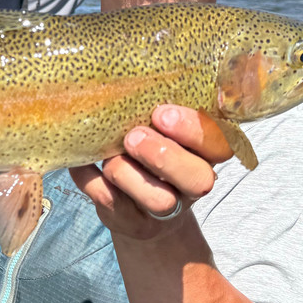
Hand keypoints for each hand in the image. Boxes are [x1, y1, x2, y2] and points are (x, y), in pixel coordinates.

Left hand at [69, 106, 233, 241]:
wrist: (136, 208)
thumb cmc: (149, 152)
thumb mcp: (159, 130)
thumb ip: (155, 112)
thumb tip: (120, 78)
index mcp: (204, 154)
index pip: (219, 144)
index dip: (193, 130)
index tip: (161, 114)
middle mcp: (191, 185)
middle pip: (198, 179)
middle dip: (163, 155)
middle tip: (133, 137)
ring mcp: (165, 209)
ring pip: (159, 200)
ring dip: (128, 174)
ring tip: (110, 157)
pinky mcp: (132, 223)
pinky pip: (114, 204)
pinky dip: (92, 180)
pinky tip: (83, 163)